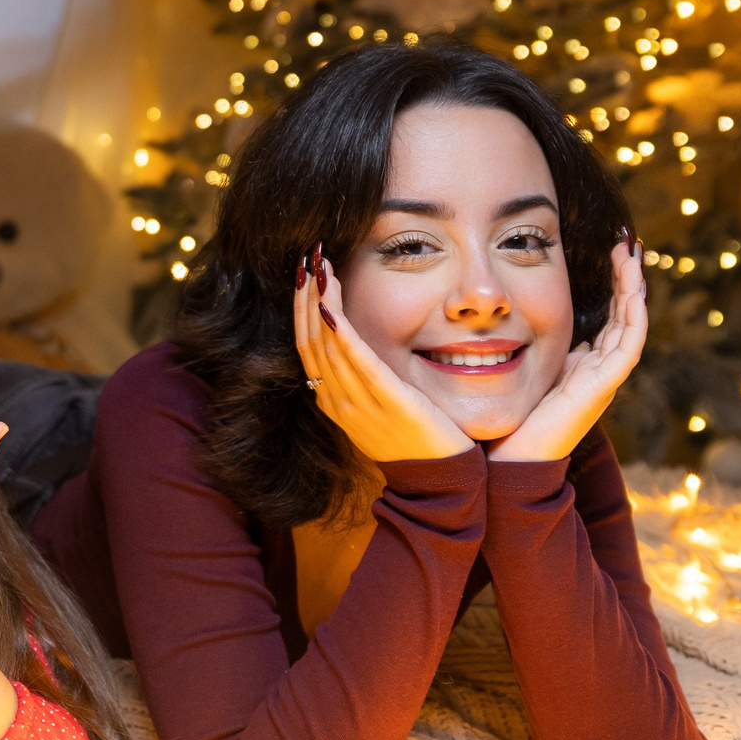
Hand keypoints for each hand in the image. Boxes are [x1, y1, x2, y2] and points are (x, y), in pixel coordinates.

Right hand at [295, 246, 474, 463]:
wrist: (440, 482)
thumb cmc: (415, 440)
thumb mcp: (378, 408)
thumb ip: (362, 380)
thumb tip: (354, 347)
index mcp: (332, 402)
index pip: (305, 347)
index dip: (300, 308)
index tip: (304, 274)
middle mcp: (337, 401)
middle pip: (308, 340)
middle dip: (303, 296)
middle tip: (306, 257)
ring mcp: (358, 404)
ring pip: (325, 345)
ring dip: (317, 301)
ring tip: (318, 266)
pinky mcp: (387, 401)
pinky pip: (356, 362)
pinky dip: (339, 332)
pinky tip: (330, 305)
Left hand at [490, 239, 646, 462]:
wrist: (511, 459)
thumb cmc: (514, 420)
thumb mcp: (529, 374)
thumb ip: (544, 355)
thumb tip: (553, 334)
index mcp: (585, 368)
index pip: (610, 319)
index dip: (615, 288)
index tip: (612, 254)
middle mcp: (599, 371)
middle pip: (625, 317)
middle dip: (628, 280)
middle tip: (627, 245)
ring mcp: (604, 379)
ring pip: (631, 325)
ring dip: (634, 289)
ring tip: (632, 256)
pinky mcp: (602, 387)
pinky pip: (628, 346)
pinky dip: (634, 317)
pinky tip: (634, 291)